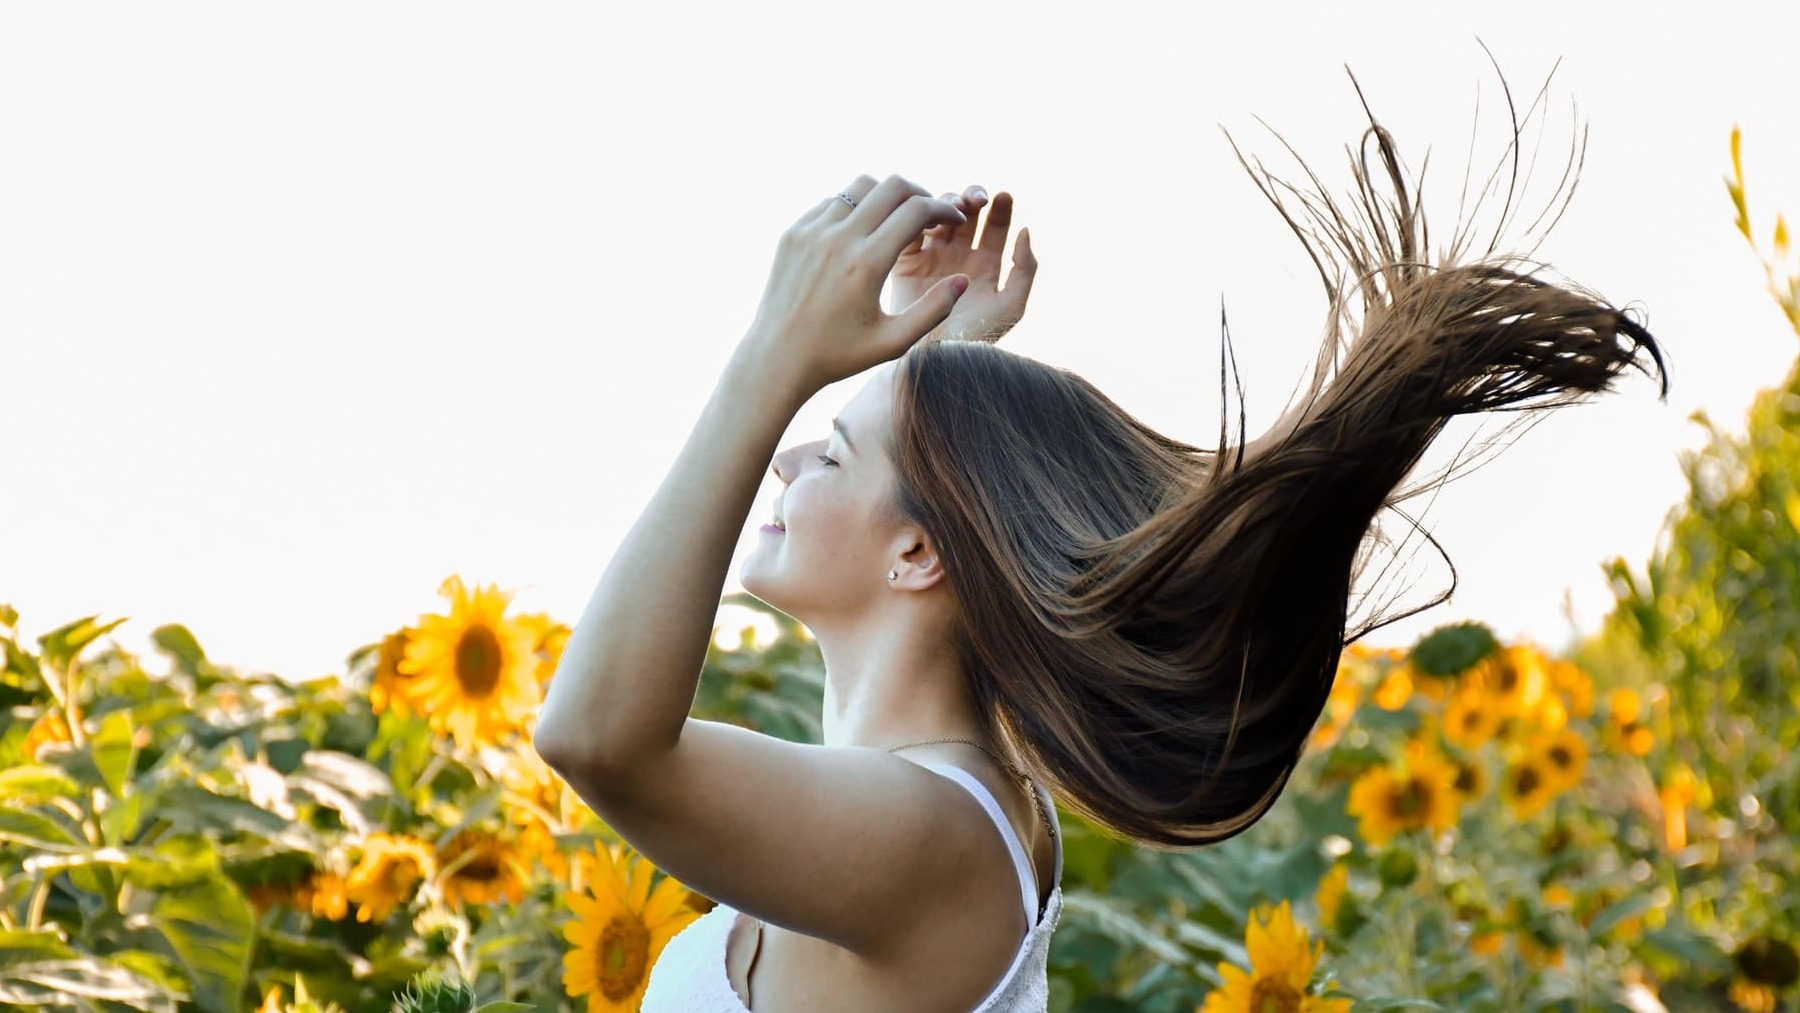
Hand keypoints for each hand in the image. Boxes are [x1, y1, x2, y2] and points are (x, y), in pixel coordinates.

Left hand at [743, 174, 971, 393]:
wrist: (776, 358)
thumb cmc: (838, 356)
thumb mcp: (893, 342)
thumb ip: (933, 310)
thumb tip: (962, 280)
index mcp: (866, 263)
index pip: (916, 210)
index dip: (943, 209)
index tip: (953, 220)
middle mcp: (838, 239)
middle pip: (891, 186)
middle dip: (919, 194)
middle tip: (928, 214)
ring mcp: (812, 232)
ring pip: (860, 187)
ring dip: (885, 197)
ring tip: (895, 222)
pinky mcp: (793, 233)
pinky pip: (832, 203)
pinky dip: (854, 209)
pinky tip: (861, 235)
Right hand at [889, 186, 1037, 343]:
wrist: (932, 358)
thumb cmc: (975, 337)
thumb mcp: (1011, 306)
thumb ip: (1025, 269)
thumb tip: (1025, 230)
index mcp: (985, 265)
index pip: (995, 226)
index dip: (1000, 208)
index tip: (1002, 197)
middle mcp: (958, 257)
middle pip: (966, 214)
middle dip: (971, 199)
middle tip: (975, 200)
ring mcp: (931, 258)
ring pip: (938, 216)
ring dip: (946, 204)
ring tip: (953, 209)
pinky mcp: (905, 263)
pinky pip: (910, 231)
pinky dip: (917, 217)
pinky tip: (927, 216)